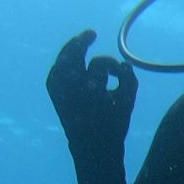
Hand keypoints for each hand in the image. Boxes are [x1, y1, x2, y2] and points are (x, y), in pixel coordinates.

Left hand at [46, 29, 136, 158]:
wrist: (93, 150)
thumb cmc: (113, 126)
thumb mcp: (127, 103)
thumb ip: (129, 79)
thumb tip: (123, 63)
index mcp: (92, 90)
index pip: (99, 64)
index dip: (110, 64)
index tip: (118, 69)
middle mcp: (73, 89)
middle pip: (72, 56)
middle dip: (81, 42)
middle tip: (91, 34)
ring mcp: (61, 94)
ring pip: (60, 64)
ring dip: (69, 50)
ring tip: (78, 44)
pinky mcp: (55, 99)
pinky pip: (53, 76)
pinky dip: (60, 66)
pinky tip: (68, 61)